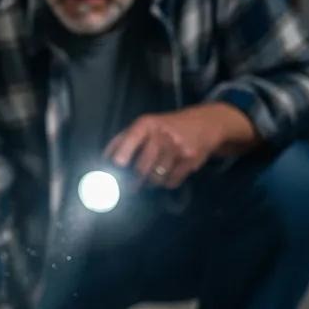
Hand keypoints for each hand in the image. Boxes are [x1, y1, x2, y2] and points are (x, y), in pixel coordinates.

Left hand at [104, 103, 254, 189]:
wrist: (206, 123)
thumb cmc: (166, 127)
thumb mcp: (144, 126)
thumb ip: (122, 141)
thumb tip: (101, 163)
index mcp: (145, 125)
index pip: (128, 143)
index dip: (119, 161)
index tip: (113, 173)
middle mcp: (161, 135)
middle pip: (140, 169)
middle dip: (132, 182)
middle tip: (130, 185)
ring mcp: (178, 148)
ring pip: (155, 179)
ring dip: (149, 183)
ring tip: (150, 177)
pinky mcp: (191, 160)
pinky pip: (171, 182)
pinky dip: (166, 183)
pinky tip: (167, 174)